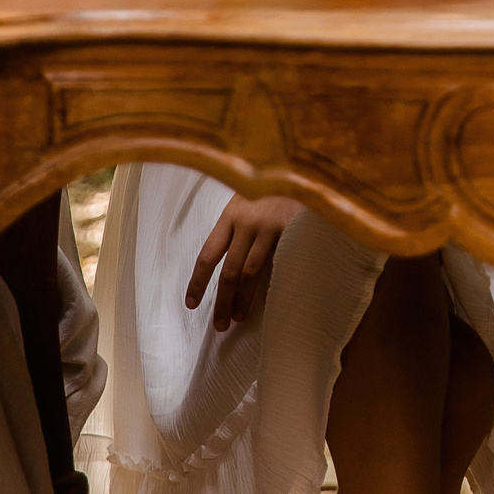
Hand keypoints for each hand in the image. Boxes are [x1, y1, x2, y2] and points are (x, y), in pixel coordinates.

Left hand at [189, 192, 301, 329]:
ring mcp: (269, 226)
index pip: (208, 254)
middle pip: (228, 270)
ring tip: (239, 318)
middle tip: (220, 324)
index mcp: (231, 214)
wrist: (302, 169)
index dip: (198, 282)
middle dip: (222, 301)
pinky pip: (279, 264)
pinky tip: (271, 300)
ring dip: (243, 300)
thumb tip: (225, 266)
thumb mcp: (248, 200)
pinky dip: (272, 285)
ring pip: (251, 272)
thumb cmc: (274, 189)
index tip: (191, 304)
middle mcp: (247, 221)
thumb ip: (236, 226)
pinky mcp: (292, 230)